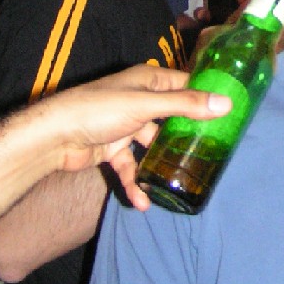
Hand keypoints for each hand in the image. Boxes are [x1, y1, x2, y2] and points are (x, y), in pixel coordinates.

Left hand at [28, 65, 231, 209]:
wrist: (53, 136)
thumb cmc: (99, 109)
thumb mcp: (146, 105)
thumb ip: (185, 105)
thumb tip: (226, 103)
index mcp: (147, 81)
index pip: (184, 84)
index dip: (205, 96)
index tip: (230, 112)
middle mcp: (139, 100)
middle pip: (172, 116)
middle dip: (188, 134)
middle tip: (214, 150)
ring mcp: (126, 126)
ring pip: (153, 145)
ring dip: (162, 164)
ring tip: (181, 181)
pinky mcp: (113, 149)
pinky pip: (132, 166)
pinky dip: (137, 183)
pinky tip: (144, 202)